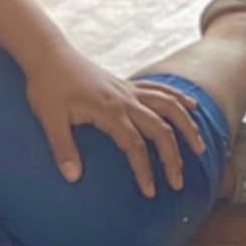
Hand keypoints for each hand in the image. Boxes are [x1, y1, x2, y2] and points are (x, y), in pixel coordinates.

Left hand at [23, 43, 204, 197]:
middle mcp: (125, 100)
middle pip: (160, 129)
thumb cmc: (46, 86)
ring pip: (168, 106)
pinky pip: (160, 90)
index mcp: (109, 111)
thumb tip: (72, 177)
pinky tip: (192, 107)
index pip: (135, 145)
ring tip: (200, 147)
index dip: (144, 170)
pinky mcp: (127, 85)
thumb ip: (62, 148)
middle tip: (177, 181)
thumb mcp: (49, 119)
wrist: (46, 53)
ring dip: (186, 126)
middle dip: (173, 157)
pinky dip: (178, 98)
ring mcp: (128, 90)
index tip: (149, 191)